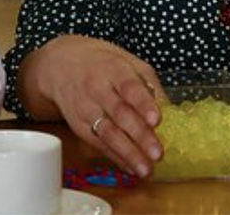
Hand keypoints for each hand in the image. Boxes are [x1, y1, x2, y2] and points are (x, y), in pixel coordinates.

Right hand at [19, 35, 163, 177]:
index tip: (156, 120)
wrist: (61, 65)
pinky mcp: (78, 126)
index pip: (129, 86)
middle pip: (119, 113)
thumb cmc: (100, 63)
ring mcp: (85, 109)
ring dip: (128, 153)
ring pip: (107, 133)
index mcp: (112, 69)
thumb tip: (169, 109)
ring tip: (145, 169)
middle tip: (157, 153)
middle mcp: (97, 89)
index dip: (143, 104)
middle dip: (139, 135)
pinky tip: (131, 167)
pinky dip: (115, 157)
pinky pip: (98, 144)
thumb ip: (149, 83)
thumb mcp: (127, 61)